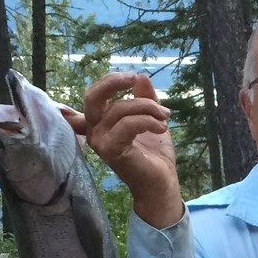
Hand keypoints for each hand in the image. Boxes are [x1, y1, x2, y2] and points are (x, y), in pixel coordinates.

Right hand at [80, 72, 182, 228]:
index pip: (94, 95)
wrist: (161, 182)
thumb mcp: (152, 118)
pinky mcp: (110, 150)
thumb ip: (145, 97)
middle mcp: (94, 131)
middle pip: (93, 96)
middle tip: (136, 79)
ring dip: (148, 107)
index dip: (108, 82)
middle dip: (115, 82)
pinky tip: (162, 127)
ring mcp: (99, 142)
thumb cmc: (154, 153)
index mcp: (100, 123)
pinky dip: (148, 120)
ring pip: (119, 109)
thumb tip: (142, 76)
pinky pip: (128, 124)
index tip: (134, 77)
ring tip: (165, 116)